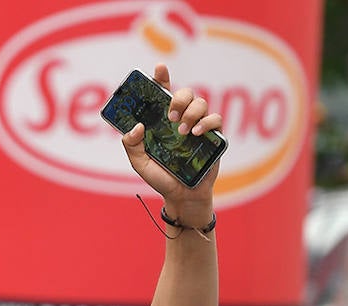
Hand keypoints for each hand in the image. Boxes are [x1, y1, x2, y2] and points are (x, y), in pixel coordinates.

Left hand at [120, 63, 222, 204]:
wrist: (182, 196)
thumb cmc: (161, 177)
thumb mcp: (140, 163)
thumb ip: (131, 145)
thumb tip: (136, 126)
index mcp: (162, 121)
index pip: (162, 93)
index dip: (161, 77)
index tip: (159, 68)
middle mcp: (181, 119)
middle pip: (185, 93)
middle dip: (179, 98)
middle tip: (171, 115)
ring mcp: (199, 125)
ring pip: (201, 103)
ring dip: (191, 113)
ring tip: (182, 132)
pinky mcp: (214, 136)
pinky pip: (215, 119)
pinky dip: (206, 123)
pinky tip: (196, 134)